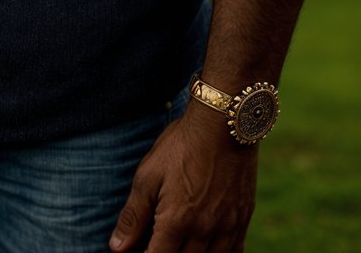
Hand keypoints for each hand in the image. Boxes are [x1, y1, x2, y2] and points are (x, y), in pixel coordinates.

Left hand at [109, 103, 257, 251]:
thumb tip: (117, 248)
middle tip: (158, 242)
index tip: (141, 251)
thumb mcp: (148, 175)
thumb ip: (134, 215)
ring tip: (179, 244)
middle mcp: (204, 231)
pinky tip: (207, 249)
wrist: (223, 121)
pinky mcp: (243, 219)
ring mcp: (227, 227)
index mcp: (176, 221)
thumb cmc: (181, 145)